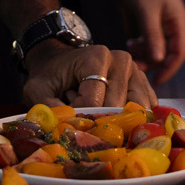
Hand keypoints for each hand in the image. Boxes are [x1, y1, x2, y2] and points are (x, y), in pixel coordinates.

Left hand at [23, 39, 155, 109]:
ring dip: (117, 121)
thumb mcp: (37, 89)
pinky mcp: (144, 86)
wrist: (61, 62)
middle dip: (98, 118)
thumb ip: (47, 106)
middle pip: (116, 107)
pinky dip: (133, 122)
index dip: (79, 115)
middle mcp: (121, 60)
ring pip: (136, 111)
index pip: (94, 101)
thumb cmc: (51, 76)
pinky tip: (117, 121)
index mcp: (97, 57)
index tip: (68, 112)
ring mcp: (136, 72)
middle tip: (82, 112)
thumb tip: (67, 127)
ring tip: (98, 112)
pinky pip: (146, 111)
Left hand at [120, 0, 184, 85]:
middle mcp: (172, 27)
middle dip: (152, 62)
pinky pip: (149, 42)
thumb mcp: (148, 12)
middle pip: (167, 53)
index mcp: (178, 23)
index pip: (179, 53)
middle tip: (136, 67)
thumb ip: (153, 36)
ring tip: (130, 51)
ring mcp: (162, 26)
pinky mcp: (151, 24)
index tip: (157, 80)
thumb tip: (159, 59)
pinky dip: (140, 46)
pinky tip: (130, 44)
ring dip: (144, 54)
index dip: (169, 69)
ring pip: (156, 49)